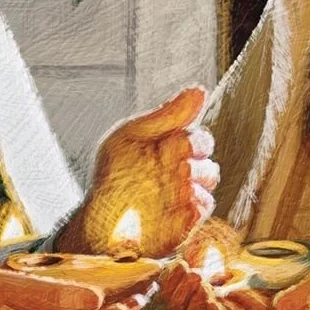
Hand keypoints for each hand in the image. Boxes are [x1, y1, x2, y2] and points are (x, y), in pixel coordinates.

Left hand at [64, 87, 218, 256]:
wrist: (100, 219)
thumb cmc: (113, 176)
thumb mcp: (132, 136)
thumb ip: (167, 115)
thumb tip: (200, 90)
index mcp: (171, 148)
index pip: (200, 138)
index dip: (193, 141)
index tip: (170, 145)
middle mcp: (182, 170)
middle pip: (209, 157)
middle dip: (191, 159)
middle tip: (166, 165)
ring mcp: (187, 195)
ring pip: (210, 178)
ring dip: (192, 178)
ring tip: (166, 185)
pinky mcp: (189, 220)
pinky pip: (205, 205)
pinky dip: (192, 201)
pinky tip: (171, 203)